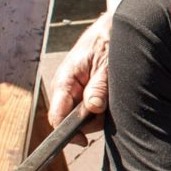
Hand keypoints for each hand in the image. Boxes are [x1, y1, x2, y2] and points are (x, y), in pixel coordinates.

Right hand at [48, 11, 112, 144]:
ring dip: (100, 114)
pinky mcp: (85, 93)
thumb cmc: (107, 42)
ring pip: (84, 118)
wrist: (112, 29)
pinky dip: (103, 108)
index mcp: (65, 80)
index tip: (82, 141)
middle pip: (72, 121)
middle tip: (109, 106)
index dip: (67, 132)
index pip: (57, 115)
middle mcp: (66, 88)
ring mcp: (75, 91)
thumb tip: (93, 108)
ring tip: (112, 94)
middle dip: (92, 121)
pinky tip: (111, 95)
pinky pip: (92, 110)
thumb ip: (99, 86)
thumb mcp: (106, 64)